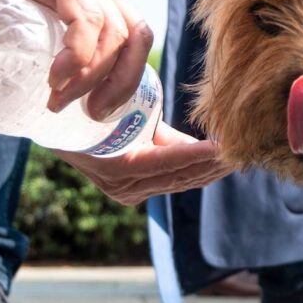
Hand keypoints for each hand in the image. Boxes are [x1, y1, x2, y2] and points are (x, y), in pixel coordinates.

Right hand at [0, 0, 152, 116]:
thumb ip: (49, 48)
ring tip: (58, 101)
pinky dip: (78, 55)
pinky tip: (56, 78)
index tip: (101, 110)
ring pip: (113, 33)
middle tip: (90, 113)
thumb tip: (55, 102)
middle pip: (135, 37)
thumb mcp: (29, 26)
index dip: (129, 77)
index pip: (136, 38)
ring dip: (91, 76)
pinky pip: (85, 19)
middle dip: (120, 83)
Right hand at [55, 122, 227, 205]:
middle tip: (242, 147)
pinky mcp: (137, 190)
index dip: (194, 156)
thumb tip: (186, 123)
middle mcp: (125, 187)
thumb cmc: (89, 110)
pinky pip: (174, 179)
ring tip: (238, 153)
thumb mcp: (120, 110)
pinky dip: (198, 168)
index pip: (164, 164)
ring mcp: (131, 192)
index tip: (220, 148)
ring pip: (181, 180)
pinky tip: (218, 159)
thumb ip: (151, 120)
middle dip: (211, 163)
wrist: (60, 127)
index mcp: (118, 169)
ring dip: (210, 168)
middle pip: (179, 176)